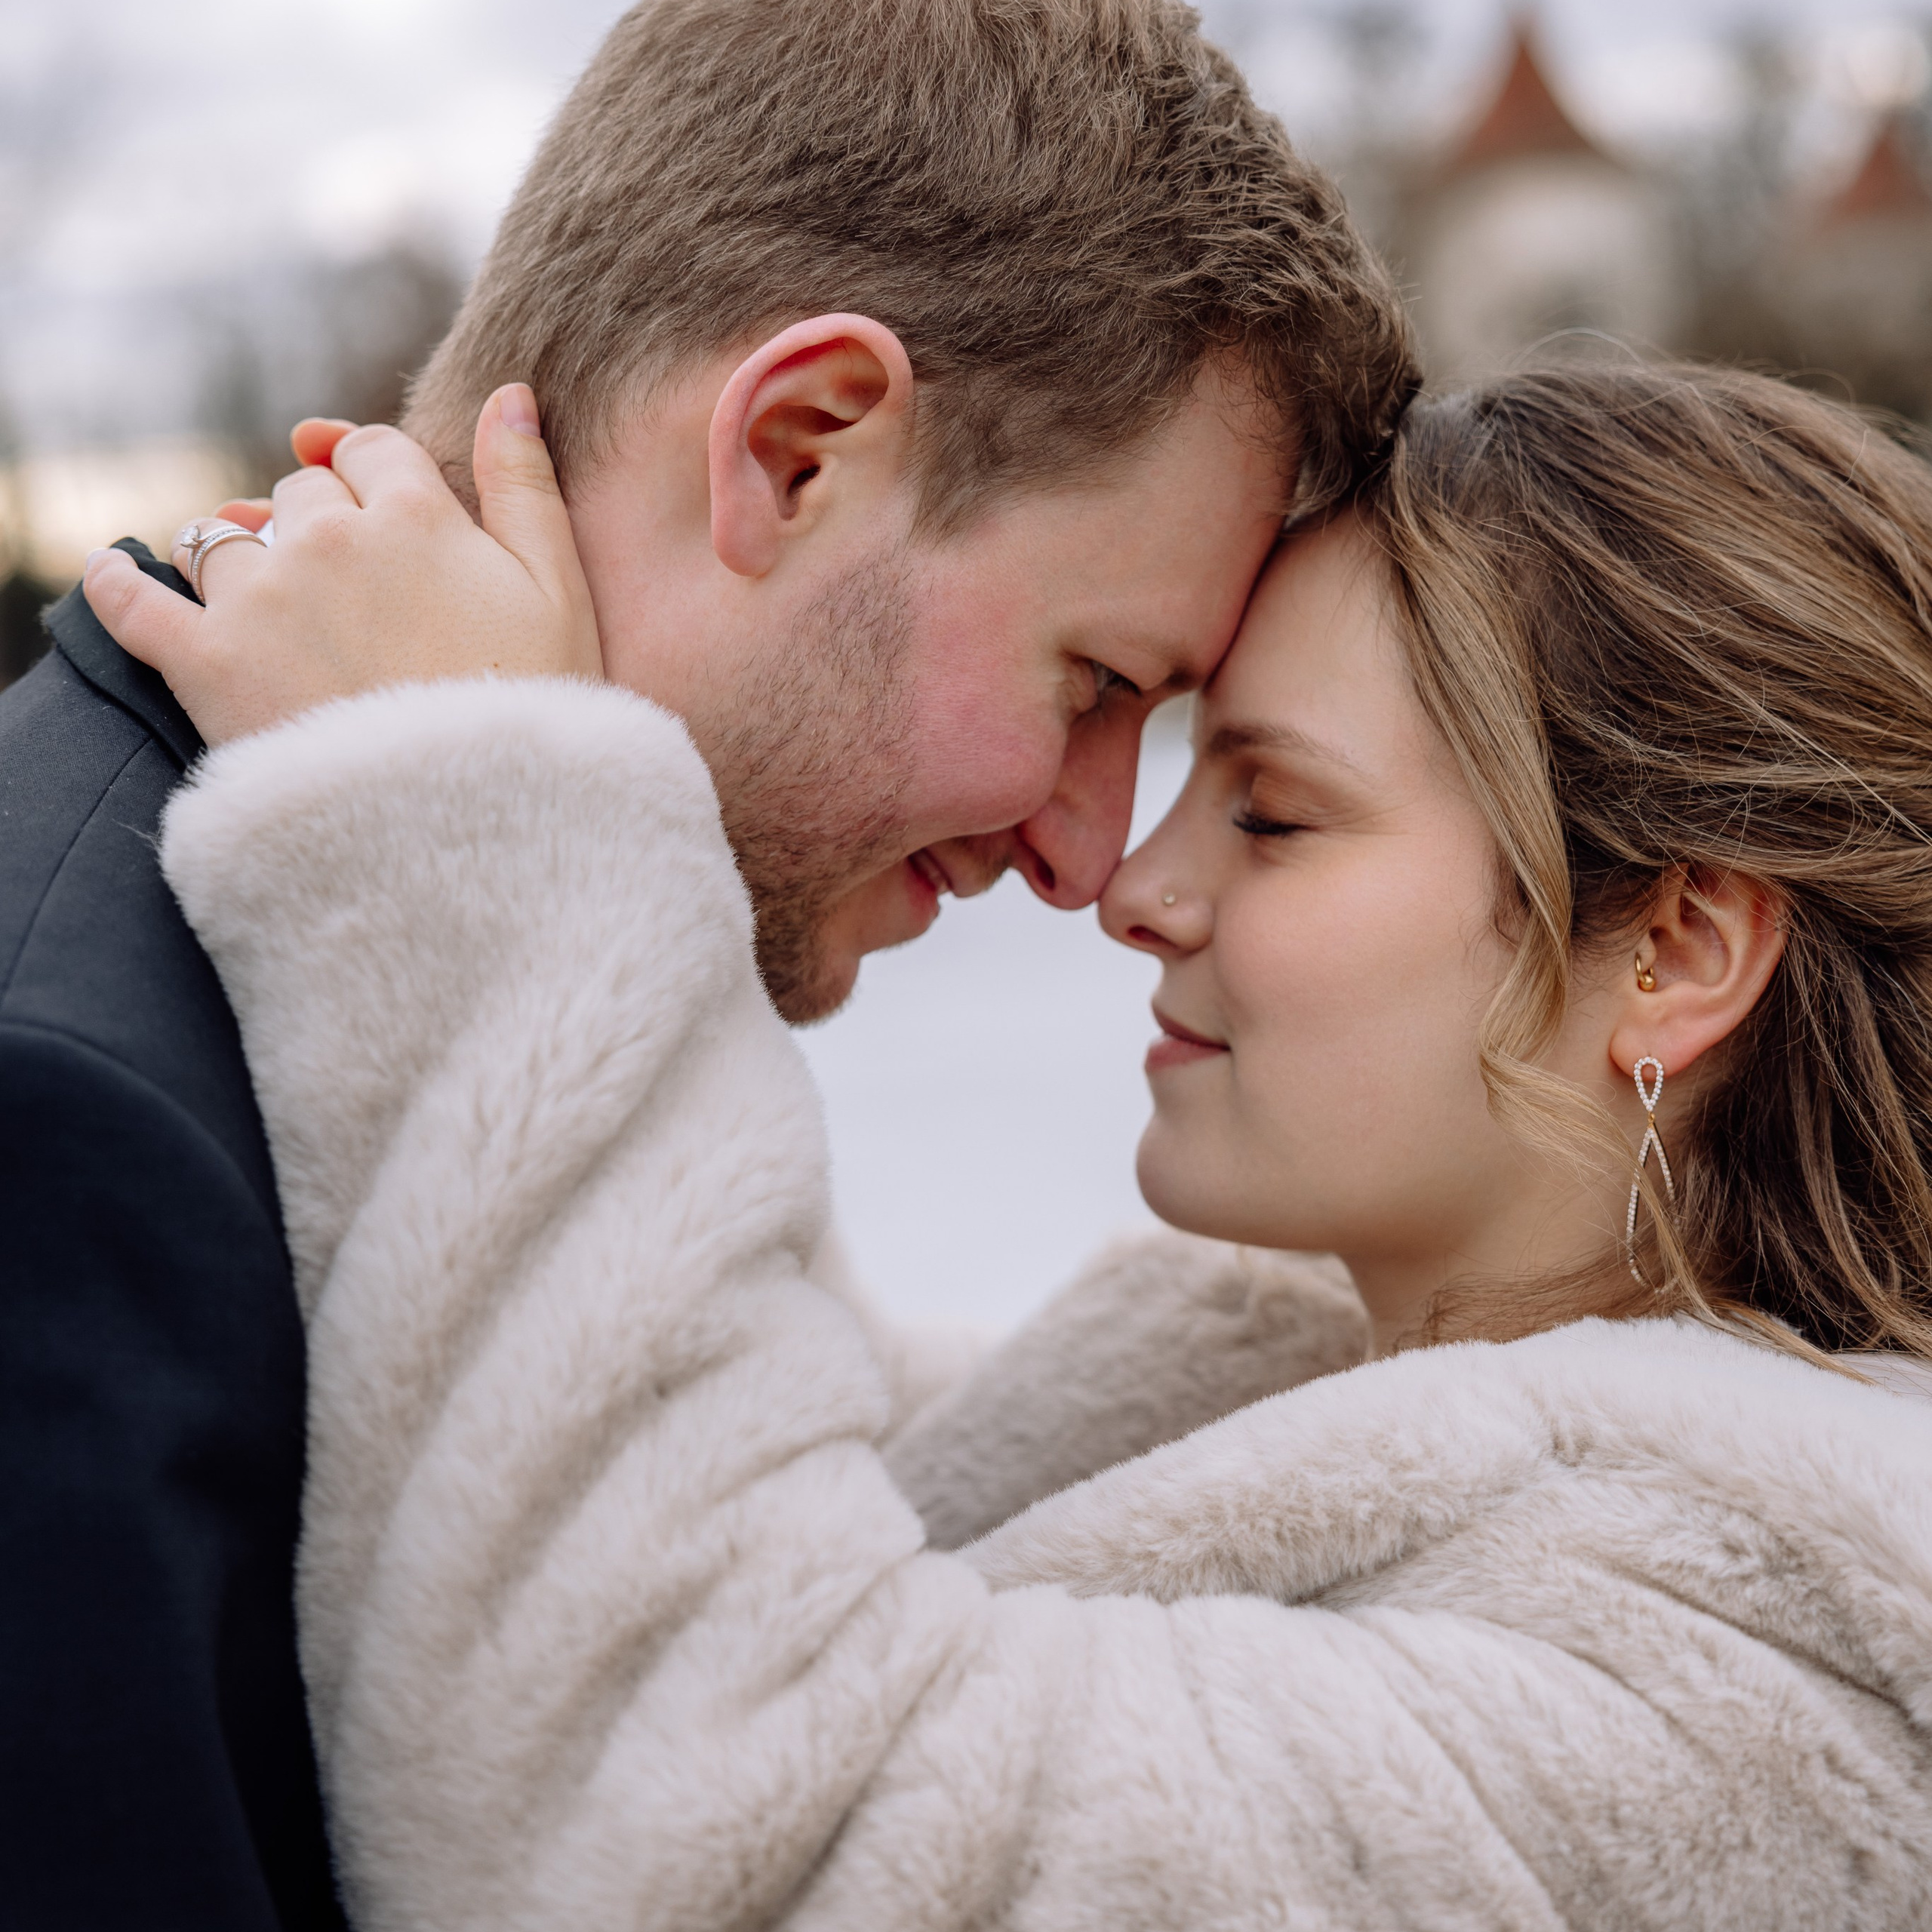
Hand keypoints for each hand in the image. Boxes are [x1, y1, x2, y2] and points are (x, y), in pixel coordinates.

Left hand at [83, 385, 602, 745]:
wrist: (476, 828)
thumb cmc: (535, 715)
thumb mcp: (561, 595)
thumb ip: (526, 486)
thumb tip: (509, 394)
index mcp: (416, 516)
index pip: (368, 452)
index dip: (372, 478)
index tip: (378, 514)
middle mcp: (329, 540)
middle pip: (297, 496)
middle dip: (315, 528)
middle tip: (342, 592)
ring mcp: (261, 600)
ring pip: (224, 541)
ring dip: (240, 562)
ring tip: (264, 610)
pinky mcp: (205, 664)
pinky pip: (133, 602)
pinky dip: (116, 585)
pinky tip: (111, 577)